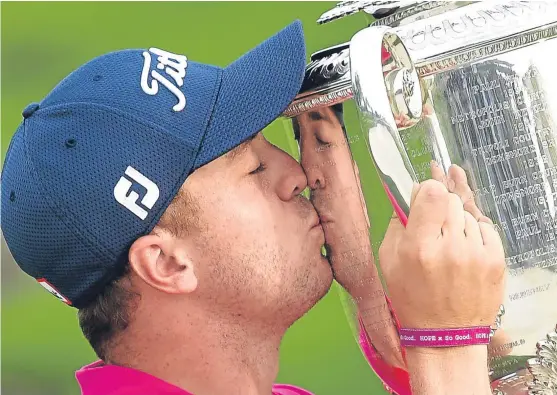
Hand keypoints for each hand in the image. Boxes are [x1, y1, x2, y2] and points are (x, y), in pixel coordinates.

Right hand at [378, 170, 505, 329]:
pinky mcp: (496, 260)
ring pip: (468, 213)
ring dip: (457, 222)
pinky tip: (464, 250)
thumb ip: (398, 224)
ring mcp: (477, 254)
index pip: (432, 192)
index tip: (424, 198)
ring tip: (448, 245)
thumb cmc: (413, 299)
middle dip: (440, 208)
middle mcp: (450, 247)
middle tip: (434, 226)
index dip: (427, 190)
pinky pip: (485, 227)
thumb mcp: (389, 261)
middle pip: (450, 199)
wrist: (445, 335)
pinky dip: (474, 234)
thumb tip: (411, 195)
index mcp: (419, 247)